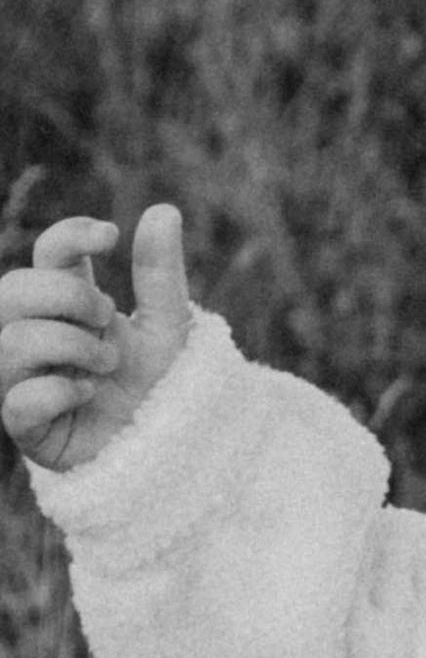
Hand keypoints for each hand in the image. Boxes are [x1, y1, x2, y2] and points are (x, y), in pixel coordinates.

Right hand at [0, 204, 189, 471]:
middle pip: (12, 289)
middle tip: (107, 318)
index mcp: (68, 306)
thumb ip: (160, 274)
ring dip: (67, 344)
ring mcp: (24, 380)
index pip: (47, 253)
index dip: (69, 234)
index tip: (109, 236)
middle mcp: (37, 337)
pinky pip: (18, 400)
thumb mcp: (170, 326)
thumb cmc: (167, 387)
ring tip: (106, 364)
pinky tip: (87, 395)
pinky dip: (58, 391)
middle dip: (64, 296)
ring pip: (8, 341)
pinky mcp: (28, 427)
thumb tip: (163, 210)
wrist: (176, 447)